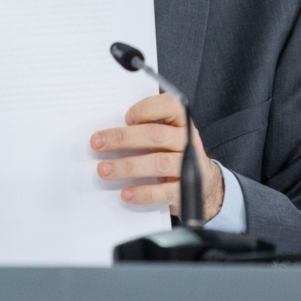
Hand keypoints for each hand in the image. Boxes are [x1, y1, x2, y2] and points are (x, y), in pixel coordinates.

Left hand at [90, 94, 223, 218]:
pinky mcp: (187, 191)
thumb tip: (108, 132)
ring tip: (104, 169)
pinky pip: (164, 192)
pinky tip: (125, 193)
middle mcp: (187, 141)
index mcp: (181, 122)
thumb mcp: (165, 135)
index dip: (147, 109)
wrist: (203, 185)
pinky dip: (143, 193)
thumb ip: (144, 127)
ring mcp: (189, 166)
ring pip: (158, 163)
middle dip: (123, 138)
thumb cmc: (172, 153)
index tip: (125, 117)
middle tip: (97, 143)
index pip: (170, 106)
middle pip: (156, 135)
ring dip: (127, 166)